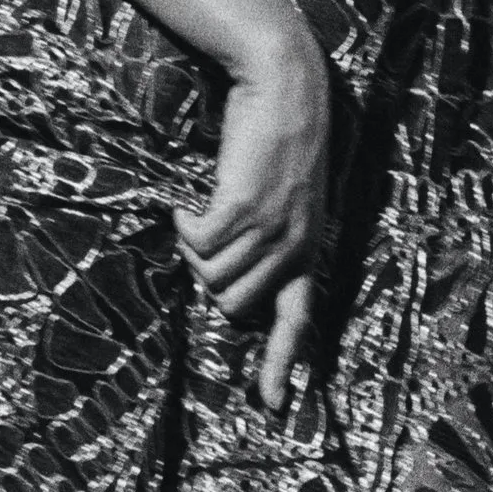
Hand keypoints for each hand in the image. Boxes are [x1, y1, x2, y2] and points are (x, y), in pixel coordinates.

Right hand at [174, 14, 333, 410]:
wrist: (286, 85)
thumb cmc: (280, 139)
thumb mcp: (291, 198)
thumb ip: (273, 238)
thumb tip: (230, 279)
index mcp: (308, 250)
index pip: (299, 321)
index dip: (281, 366)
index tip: (272, 406)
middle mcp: (293, 247)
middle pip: (232, 304)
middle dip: (209, 279)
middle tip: (205, 239)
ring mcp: (270, 229)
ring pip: (211, 277)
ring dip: (194, 251)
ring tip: (199, 215)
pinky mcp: (242, 206)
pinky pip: (197, 243)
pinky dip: (184, 227)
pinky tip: (187, 207)